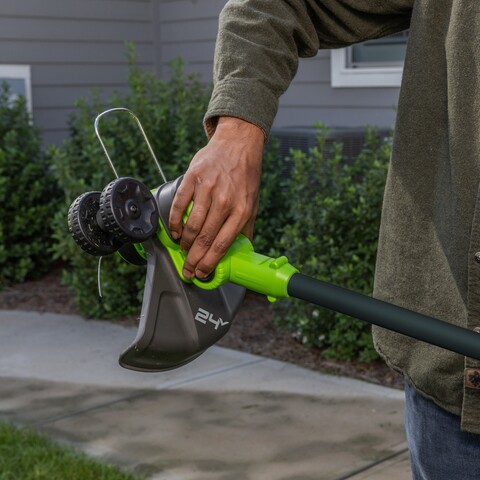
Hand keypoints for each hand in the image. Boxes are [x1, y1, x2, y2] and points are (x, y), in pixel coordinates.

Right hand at [168, 116, 263, 278]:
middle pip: (204, 238)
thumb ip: (246, 228)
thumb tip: (242, 252)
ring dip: (184, 243)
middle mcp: (225, 201)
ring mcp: (207, 189)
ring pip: (191, 225)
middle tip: (187, 270)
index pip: (222, 244)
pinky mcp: (193, 178)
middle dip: (193, 259)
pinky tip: (175, 232)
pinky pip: (179, 206)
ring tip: (183, 251)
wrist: (237, 145)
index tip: (201, 273)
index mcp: (241, 210)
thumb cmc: (245, 176)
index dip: (209, 263)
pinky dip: (174, 222)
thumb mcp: (253, 203)